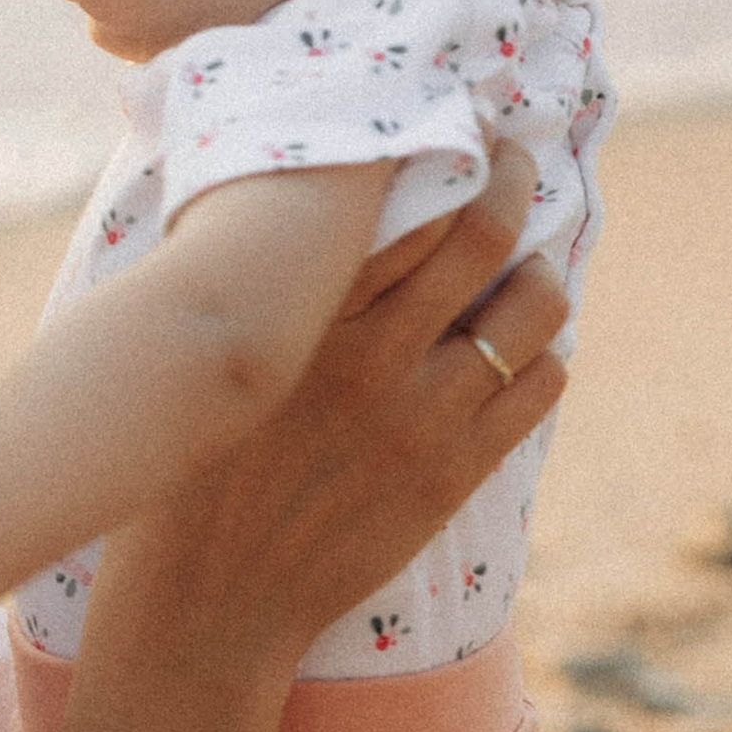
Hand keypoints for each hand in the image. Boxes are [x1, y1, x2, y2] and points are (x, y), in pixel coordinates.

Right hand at [95, 144, 568, 683]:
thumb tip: (311, 219)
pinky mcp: (454, 474)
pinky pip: (541, 386)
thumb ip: (268, 294)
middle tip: (516, 164)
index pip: (407, 198)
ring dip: (540, 274)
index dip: (449, 148)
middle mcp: (371, 355)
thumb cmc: (187, 475)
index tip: (457, 126)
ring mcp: (422, 417)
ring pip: (535, 306)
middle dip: (517, 180)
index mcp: (304, 316)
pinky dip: (544, 354)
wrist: (207, 605)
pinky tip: (518, 352)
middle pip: (489, 232)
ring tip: (522, 269)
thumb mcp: (211, 364)